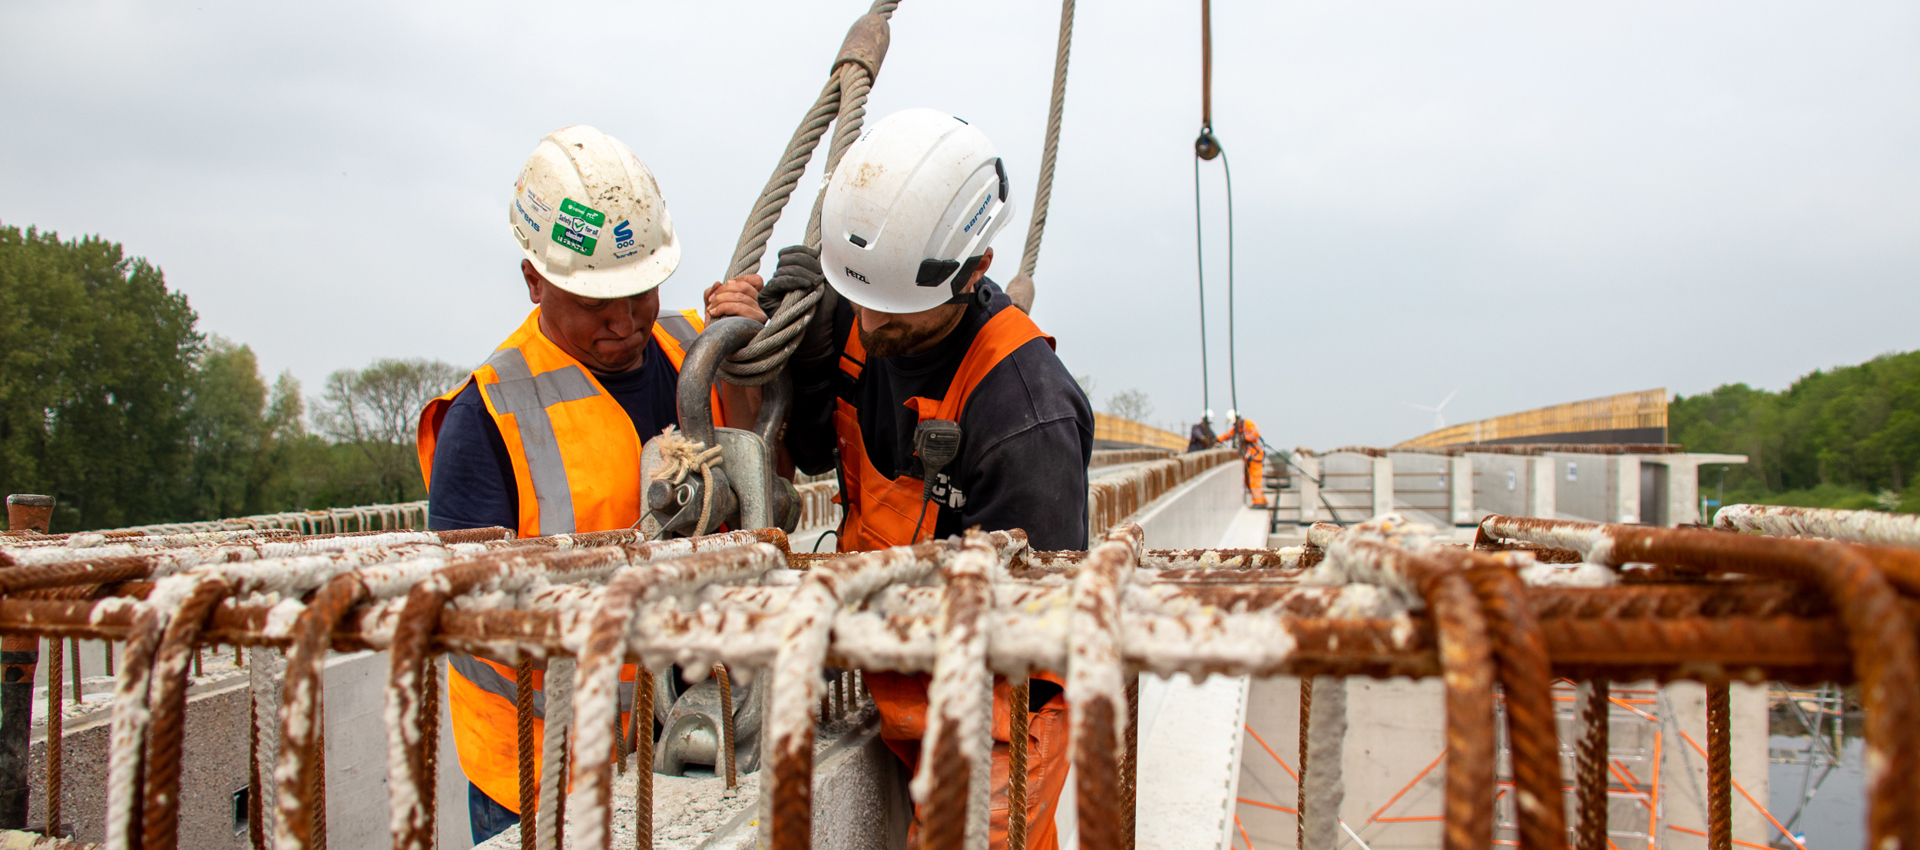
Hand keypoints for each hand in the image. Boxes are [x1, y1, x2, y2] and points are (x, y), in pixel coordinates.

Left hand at [704, 274, 765, 323]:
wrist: (720, 350)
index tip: (721, 286)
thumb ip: (712, 294)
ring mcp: (760, 314)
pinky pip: (740, 307)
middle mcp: (761, 306)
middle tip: (711, 301)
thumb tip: (717, 283)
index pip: (756, 280)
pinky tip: (714, 313)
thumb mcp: (713, 308)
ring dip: (720, 300)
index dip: (737, 279)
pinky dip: (723, 307)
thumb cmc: (718, 329)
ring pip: (740, 296)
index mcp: (755, 300)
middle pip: (743, 287)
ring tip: (711, 309)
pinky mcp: (756, 322)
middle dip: (722, 291)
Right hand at [767, 245, 838, 366]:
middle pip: (786, 258)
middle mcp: (777, 277)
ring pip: (783, 269)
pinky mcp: (765, 297)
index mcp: (788, 270)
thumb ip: (818, 264)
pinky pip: (777, 282)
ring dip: (803, 273)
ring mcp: (770, 287)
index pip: (789, 252)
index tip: (819, 259)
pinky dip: (793, 281)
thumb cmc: (821, 306)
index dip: (804, 252)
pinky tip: (806, 285)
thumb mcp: (823, 280)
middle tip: (820, 275)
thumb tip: (820, 246)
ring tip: (816, 283)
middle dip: (806, 263)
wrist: (817, 329)